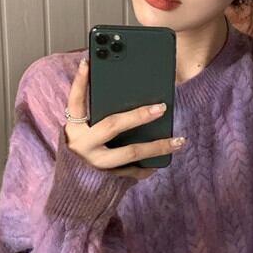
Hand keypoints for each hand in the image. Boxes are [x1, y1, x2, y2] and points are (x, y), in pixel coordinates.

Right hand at [63, 60, 186, 180]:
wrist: (73, 191)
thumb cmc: (83, 151)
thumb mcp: (83, 132)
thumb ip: (96, 116)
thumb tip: (127, 95)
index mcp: (73, 129)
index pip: (75, 102)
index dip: (79, 81)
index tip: (88, 61)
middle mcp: (82, 146)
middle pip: (112, 126)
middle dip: (138, 115)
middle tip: (162, 107)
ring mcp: (96, 163)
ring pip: (131, 152)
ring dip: (157, 146)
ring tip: (179, 140)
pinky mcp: (108, 178)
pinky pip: (134, 170)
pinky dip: (149, 165)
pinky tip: (164, 159)